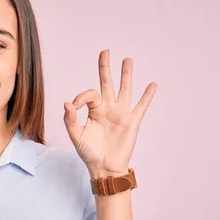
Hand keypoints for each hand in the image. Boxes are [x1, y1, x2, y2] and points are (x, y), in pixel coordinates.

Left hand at [63, 50, 157, 177]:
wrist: (104, 168)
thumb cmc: (89, 153)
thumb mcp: (75, 135)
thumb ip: (70, 119)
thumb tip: (66, 103)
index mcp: (94, 110)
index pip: (89, 94)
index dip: (81, 97)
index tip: (74, 106)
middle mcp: (108, 108)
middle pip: (107, 83)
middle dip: (105, 67)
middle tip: (105, 51)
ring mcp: (121, 114)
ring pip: (125, 89)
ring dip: (126, 75)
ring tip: (127, 60)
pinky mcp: (132, 121)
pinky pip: (141, 106)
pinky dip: (147, 95)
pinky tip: (153, 84)